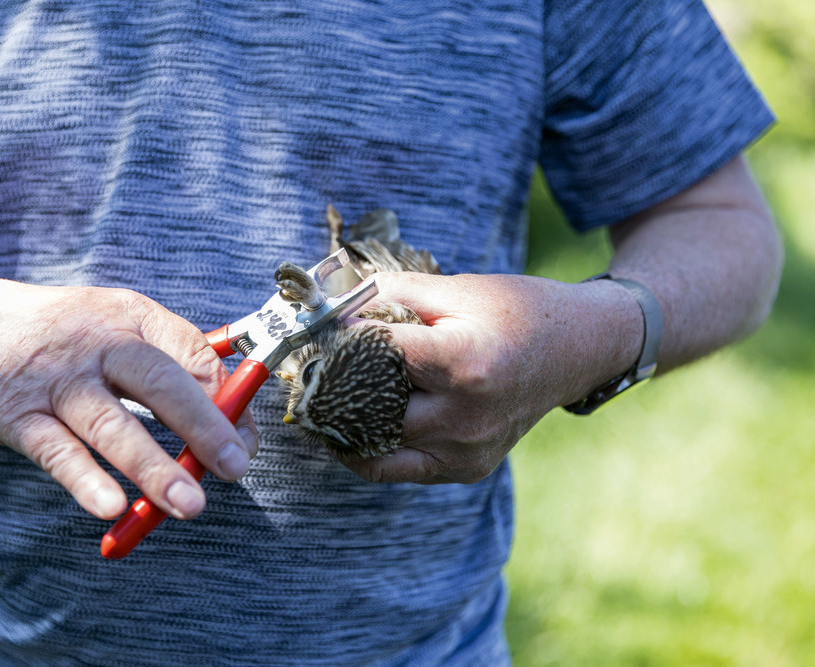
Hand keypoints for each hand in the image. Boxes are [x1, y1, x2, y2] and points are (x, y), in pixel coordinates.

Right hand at [0, 267, 257, 520]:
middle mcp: (97, 343)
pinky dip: (85, 479)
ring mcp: (56, 379)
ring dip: (153, 467)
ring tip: (190, 504)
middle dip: (203, 427)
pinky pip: (57, 451)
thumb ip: (166, 359)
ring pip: (111, 424)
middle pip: (160, 384)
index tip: (246, 441)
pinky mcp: (18, 415)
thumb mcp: (114, 321)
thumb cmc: (54, 331)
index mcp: (132, 318)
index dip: (227, 400)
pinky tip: (112, 507)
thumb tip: (227, 412)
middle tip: (235, 466)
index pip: (195, 355)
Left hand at [344, 271, 639, 483]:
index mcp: (463, 364)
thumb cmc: (519, 311)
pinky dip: (374, 449)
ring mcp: (466, 451)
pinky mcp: (467, 469)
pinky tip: (357, 425)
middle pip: (368, 412)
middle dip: (332, 392)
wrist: (579, 349)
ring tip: (321, 407)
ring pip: (377, 453)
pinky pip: (402, 469)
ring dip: (344, 431)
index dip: (341, 341)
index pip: (376, 357)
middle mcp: (464, 417)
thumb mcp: (458, 289)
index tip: (320, 333)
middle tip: (306, 376)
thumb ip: (393, 292)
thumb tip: (338, 299)